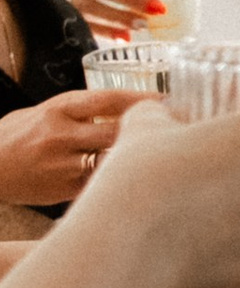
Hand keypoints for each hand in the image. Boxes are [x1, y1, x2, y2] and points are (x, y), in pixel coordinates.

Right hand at [0, 87, 152, 204]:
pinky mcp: (65, 188)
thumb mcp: (42, 112)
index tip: (166, 99)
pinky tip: (135, 176)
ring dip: (137, 156)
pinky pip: (104, 181)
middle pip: (118, 131)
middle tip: (175, 130)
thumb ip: (79, 109)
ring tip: (161, 155)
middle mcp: (61, 135)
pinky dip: (120, 178)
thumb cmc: (16, 137)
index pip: (108, 100)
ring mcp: (63, 164)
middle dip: (148, 130)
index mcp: (57, 109)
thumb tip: (126, 104)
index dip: (141, 99)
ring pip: (114, 159)